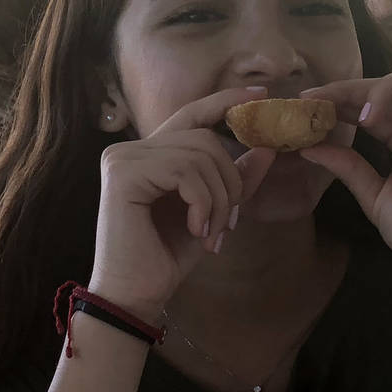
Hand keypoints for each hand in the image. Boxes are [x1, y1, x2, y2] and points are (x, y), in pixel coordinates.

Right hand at [87, 86, 276, 318]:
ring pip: (199, 154)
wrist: (136, 295)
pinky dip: (202, 203)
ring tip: (211, 232)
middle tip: (229, 222)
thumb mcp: (212, 212)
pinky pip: (184, 171)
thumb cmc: (167, 256)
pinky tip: (195, 230)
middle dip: (230, 181)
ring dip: (218, 198)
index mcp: (151, 154)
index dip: (226, 101)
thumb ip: (235, 179)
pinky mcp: (122, 173)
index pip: (192, 114)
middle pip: (205, 138)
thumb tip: (268, 148)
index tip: (262, 96)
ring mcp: (123, 158)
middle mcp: (132, 149)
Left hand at [297, 68, 391, 291]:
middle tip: (323, 102)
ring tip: (368, 118)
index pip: (370, 104)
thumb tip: (308, 147)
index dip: (340, 97)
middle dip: (353, 88)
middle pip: (391, 85)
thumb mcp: (374, 196)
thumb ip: (347, 167)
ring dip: (390, 89)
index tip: (305, 102)